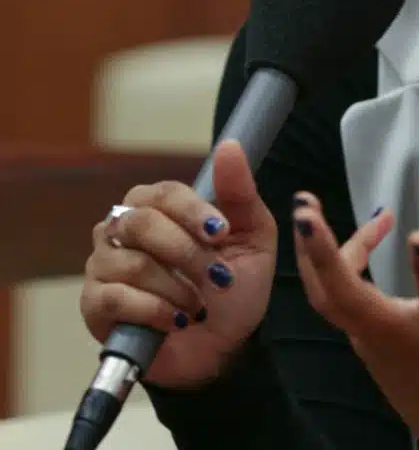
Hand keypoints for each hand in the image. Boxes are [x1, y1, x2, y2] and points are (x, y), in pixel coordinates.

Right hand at [80, 140, 276, 388]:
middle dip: (186, 253)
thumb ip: (239, 192)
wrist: (224, 345)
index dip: (193, 211)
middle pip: (143, 223)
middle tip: (217, 276)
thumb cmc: (236, 284)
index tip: (221, 234)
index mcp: (163, 205)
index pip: (166, 193)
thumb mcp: (252, 236)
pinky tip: (177, 320)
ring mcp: (106, 263)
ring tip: (199, 303)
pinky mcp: (95, 303)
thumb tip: (229, 146)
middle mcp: (126, 226)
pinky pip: (114, 297)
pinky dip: (153, 310)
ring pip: (130, 262)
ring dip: (175, 286)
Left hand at [293, 194, 418, 449]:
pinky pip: (339, 301)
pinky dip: (340, 264)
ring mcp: (377, 343)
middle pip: (349, 301)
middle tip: (307, 212)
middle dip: (325, 256)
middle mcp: (404, 340)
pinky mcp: (367, 341)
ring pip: (332, 300)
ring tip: (309, 208)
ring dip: (318, 256)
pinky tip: (369, 231)